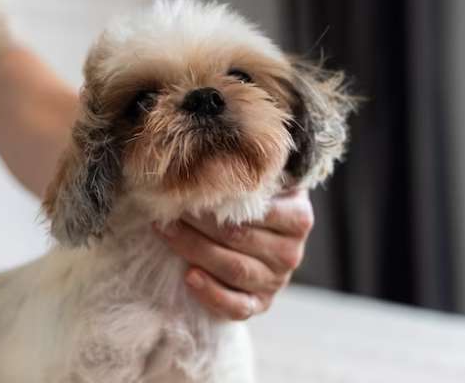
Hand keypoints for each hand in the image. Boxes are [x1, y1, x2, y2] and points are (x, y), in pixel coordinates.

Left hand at [156, 189, 312, 319]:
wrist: (266, 239)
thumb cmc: (257, 206)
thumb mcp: (264, 185)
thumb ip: (252, 174)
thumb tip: (214, 157)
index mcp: (298, 218)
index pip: (256, 210)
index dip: (218, 198)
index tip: (187, 188)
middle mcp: (292, 252)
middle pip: (239, 238)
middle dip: (197, 223)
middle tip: (168, 209)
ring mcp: (277, 282)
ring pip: (233, 268)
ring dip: (194, 250)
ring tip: (166, 233)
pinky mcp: (260, 304)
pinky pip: (237, 307)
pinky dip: (212, 294)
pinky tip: (189, 277)